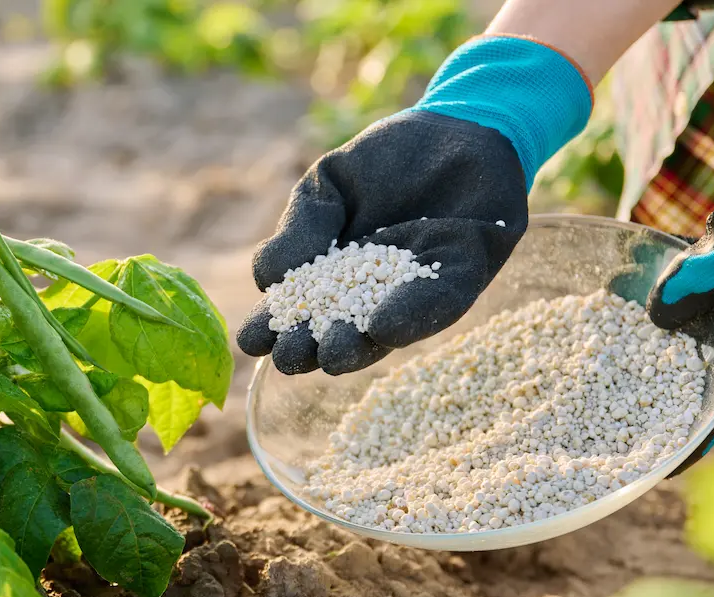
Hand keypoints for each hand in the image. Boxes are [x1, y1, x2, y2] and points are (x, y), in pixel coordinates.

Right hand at [237, 36, 591, 374]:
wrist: (460, 125)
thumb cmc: (386, 161)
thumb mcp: (328, 186)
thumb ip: (300, 229)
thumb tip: (267, 280)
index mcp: (329, 280)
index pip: (294, 313)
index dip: (270, 329)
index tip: (251, 341)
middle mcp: (370, 300)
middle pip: (332, 337)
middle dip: (310, 349)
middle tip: (292, 355)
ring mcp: (414, 294)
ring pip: (382, 334)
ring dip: (355, 347)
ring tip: (332, 353)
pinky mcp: (462, 280)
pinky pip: (438, 305)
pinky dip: (410, 316)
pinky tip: (382, 326)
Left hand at [648, 145, 713, 468]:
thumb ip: (703, 278)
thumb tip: (658, 318)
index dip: (702, 433)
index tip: (668, 466)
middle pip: (708, 375)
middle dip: (668, 405)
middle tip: (619, 439)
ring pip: (693, 340)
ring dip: (655, 357)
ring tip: (604, 387)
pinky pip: (688, 300)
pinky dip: (660, 308)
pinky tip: (617, 314)